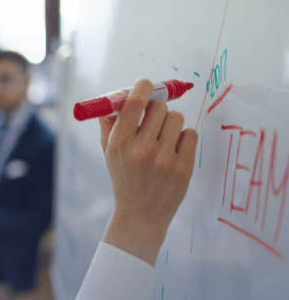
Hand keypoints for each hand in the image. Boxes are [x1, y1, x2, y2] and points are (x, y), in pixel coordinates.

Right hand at [98, 79, 197, 265]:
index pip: (134, 102)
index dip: (143, 87)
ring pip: (177, 118)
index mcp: (119, 143)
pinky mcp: (184, 167)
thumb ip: (110, 123)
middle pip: (159, 107)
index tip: (146, 86)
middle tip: (153, 118)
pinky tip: (174, 150)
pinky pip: (191, 134)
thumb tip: (118, 94)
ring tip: (164, 138)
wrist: (140, 214)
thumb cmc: (123, 177)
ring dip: (171, 123)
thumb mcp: (109, 152)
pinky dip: (183, 138)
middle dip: (157, 108)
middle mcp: (141, 149)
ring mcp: (165, 159)